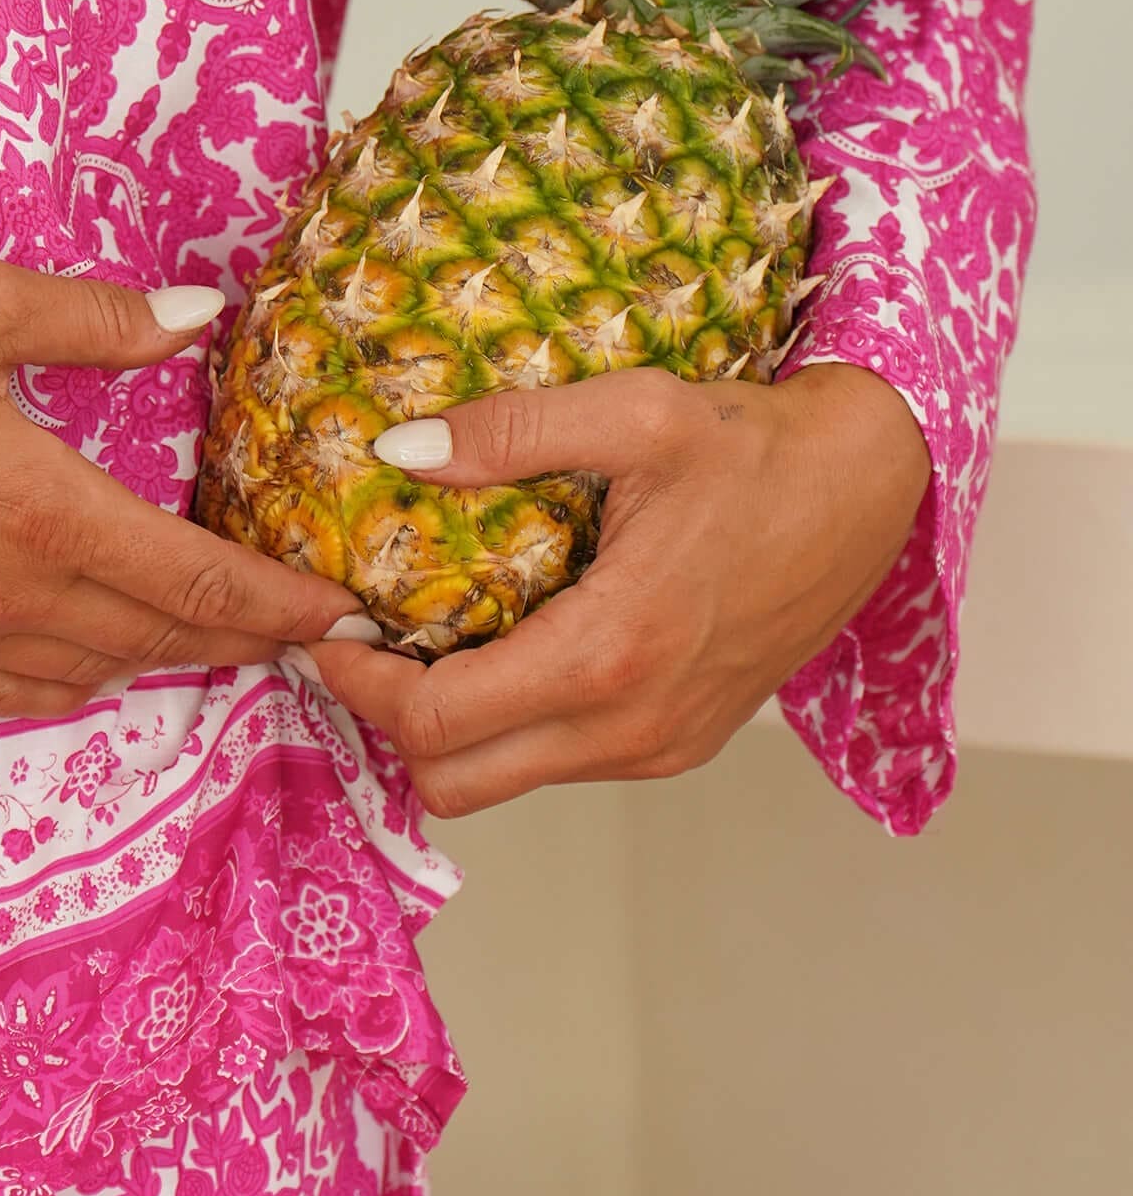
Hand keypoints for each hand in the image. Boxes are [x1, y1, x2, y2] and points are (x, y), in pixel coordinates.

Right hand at [0, 258, 357, 716]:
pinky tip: (96, 654)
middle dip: (246, 637)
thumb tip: (199, 316)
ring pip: (98, 674)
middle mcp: (12, 595)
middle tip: (302, 623)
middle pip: (165, 639)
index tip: (341, 607)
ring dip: (164, 655)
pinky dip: (79, 680)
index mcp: (47, 511)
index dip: (282, 604)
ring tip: (211, 627)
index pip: (203, 584)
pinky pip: (20, 695)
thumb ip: (99, 319)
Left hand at [314, 361, 931, 818]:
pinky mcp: (680, 745)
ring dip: (450, 728)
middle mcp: (633, 727)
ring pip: (504, 780)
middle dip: (389, 721)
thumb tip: (398, 451)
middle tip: (366, 641)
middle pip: (453, 783)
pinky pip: (561, 763)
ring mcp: (661, 748)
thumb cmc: (756, 447)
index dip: (358, 683)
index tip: (327, 628)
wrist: (869, 489)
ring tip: (430, 637)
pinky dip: (511, 725)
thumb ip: (510, 430)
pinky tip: (509, 644)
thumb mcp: (635, 412)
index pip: (436, 722)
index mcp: (610, 656)